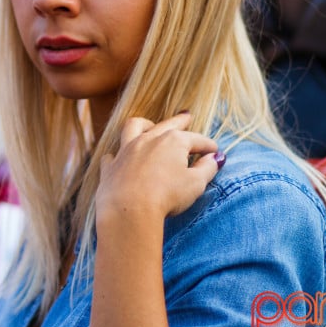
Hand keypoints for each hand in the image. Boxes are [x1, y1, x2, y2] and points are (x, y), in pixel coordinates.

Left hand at [94, 113, 219, 224]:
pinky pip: (113, 154)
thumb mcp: (195, 183)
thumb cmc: (166, 195)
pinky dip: (118, 154)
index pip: (195, 139)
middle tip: (187, 116)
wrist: (129, 209)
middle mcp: (148, 139)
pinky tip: (120, 157)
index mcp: (172, 141)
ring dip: (144, 125)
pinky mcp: (110, 165)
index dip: (208, 145)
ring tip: (150, 125)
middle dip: (179, 121)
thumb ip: (207, 168)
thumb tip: (215, 158)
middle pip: (166, 125)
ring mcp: (126, 150)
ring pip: (134, 127)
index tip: (215, 151)